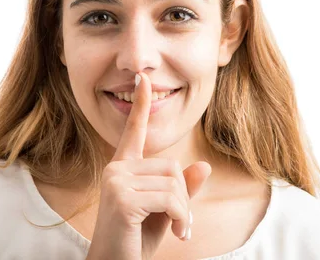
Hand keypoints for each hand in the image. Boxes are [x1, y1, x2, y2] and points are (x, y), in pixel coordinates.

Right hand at [86, 73, 211, 259]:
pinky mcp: (122, 198)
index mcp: (123, 168)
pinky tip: (176, 233)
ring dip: (184, 211)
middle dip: (183, 197)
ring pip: (174, 183)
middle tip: (180, 223)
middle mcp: (116, 169)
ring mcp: (116, 182)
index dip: (141, 105)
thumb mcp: (166, 212)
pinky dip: (182, 218)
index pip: (134, 132)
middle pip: (172, 166)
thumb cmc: (137, 240)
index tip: (142, 78)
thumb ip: (181, 189)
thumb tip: (203, 166)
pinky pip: (171, 199)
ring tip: (177, 230)